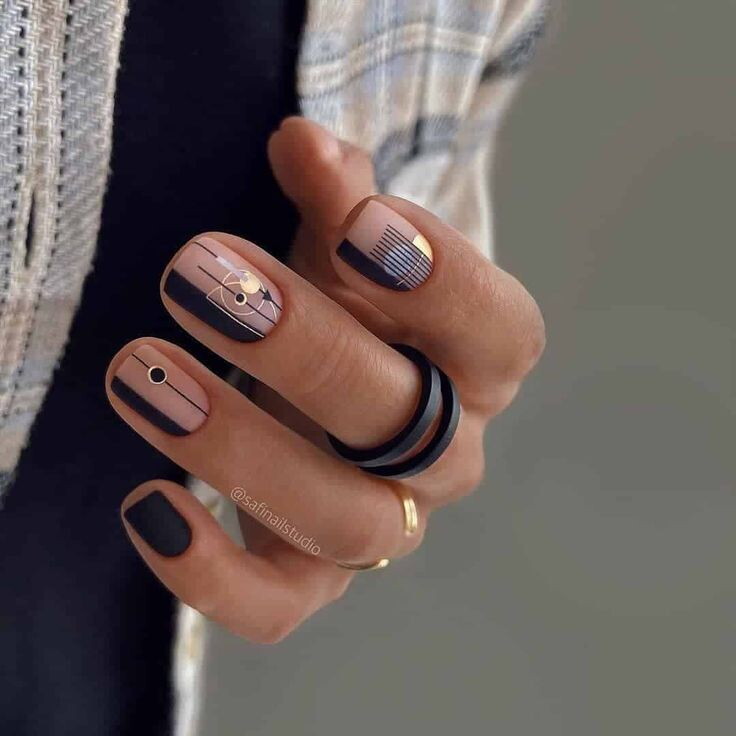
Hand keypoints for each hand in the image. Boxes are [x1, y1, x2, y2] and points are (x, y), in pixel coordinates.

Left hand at [105, 118, 544, 642]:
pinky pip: (279, 607)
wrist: (338, 378)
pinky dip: (214, 575)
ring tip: (146, 376)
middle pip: (400, 418)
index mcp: (481, 364)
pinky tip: (150, 505)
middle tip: (203, 276)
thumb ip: (338, 193)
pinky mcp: (314, 575)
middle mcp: (446, 452)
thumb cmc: (355, 301)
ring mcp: (385, 521)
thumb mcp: (349, 239)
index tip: (354, 222)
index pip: (497, 329)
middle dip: (304, 348)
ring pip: (341, 515)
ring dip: (240, 448)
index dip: (439, 280)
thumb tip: (303, 142)